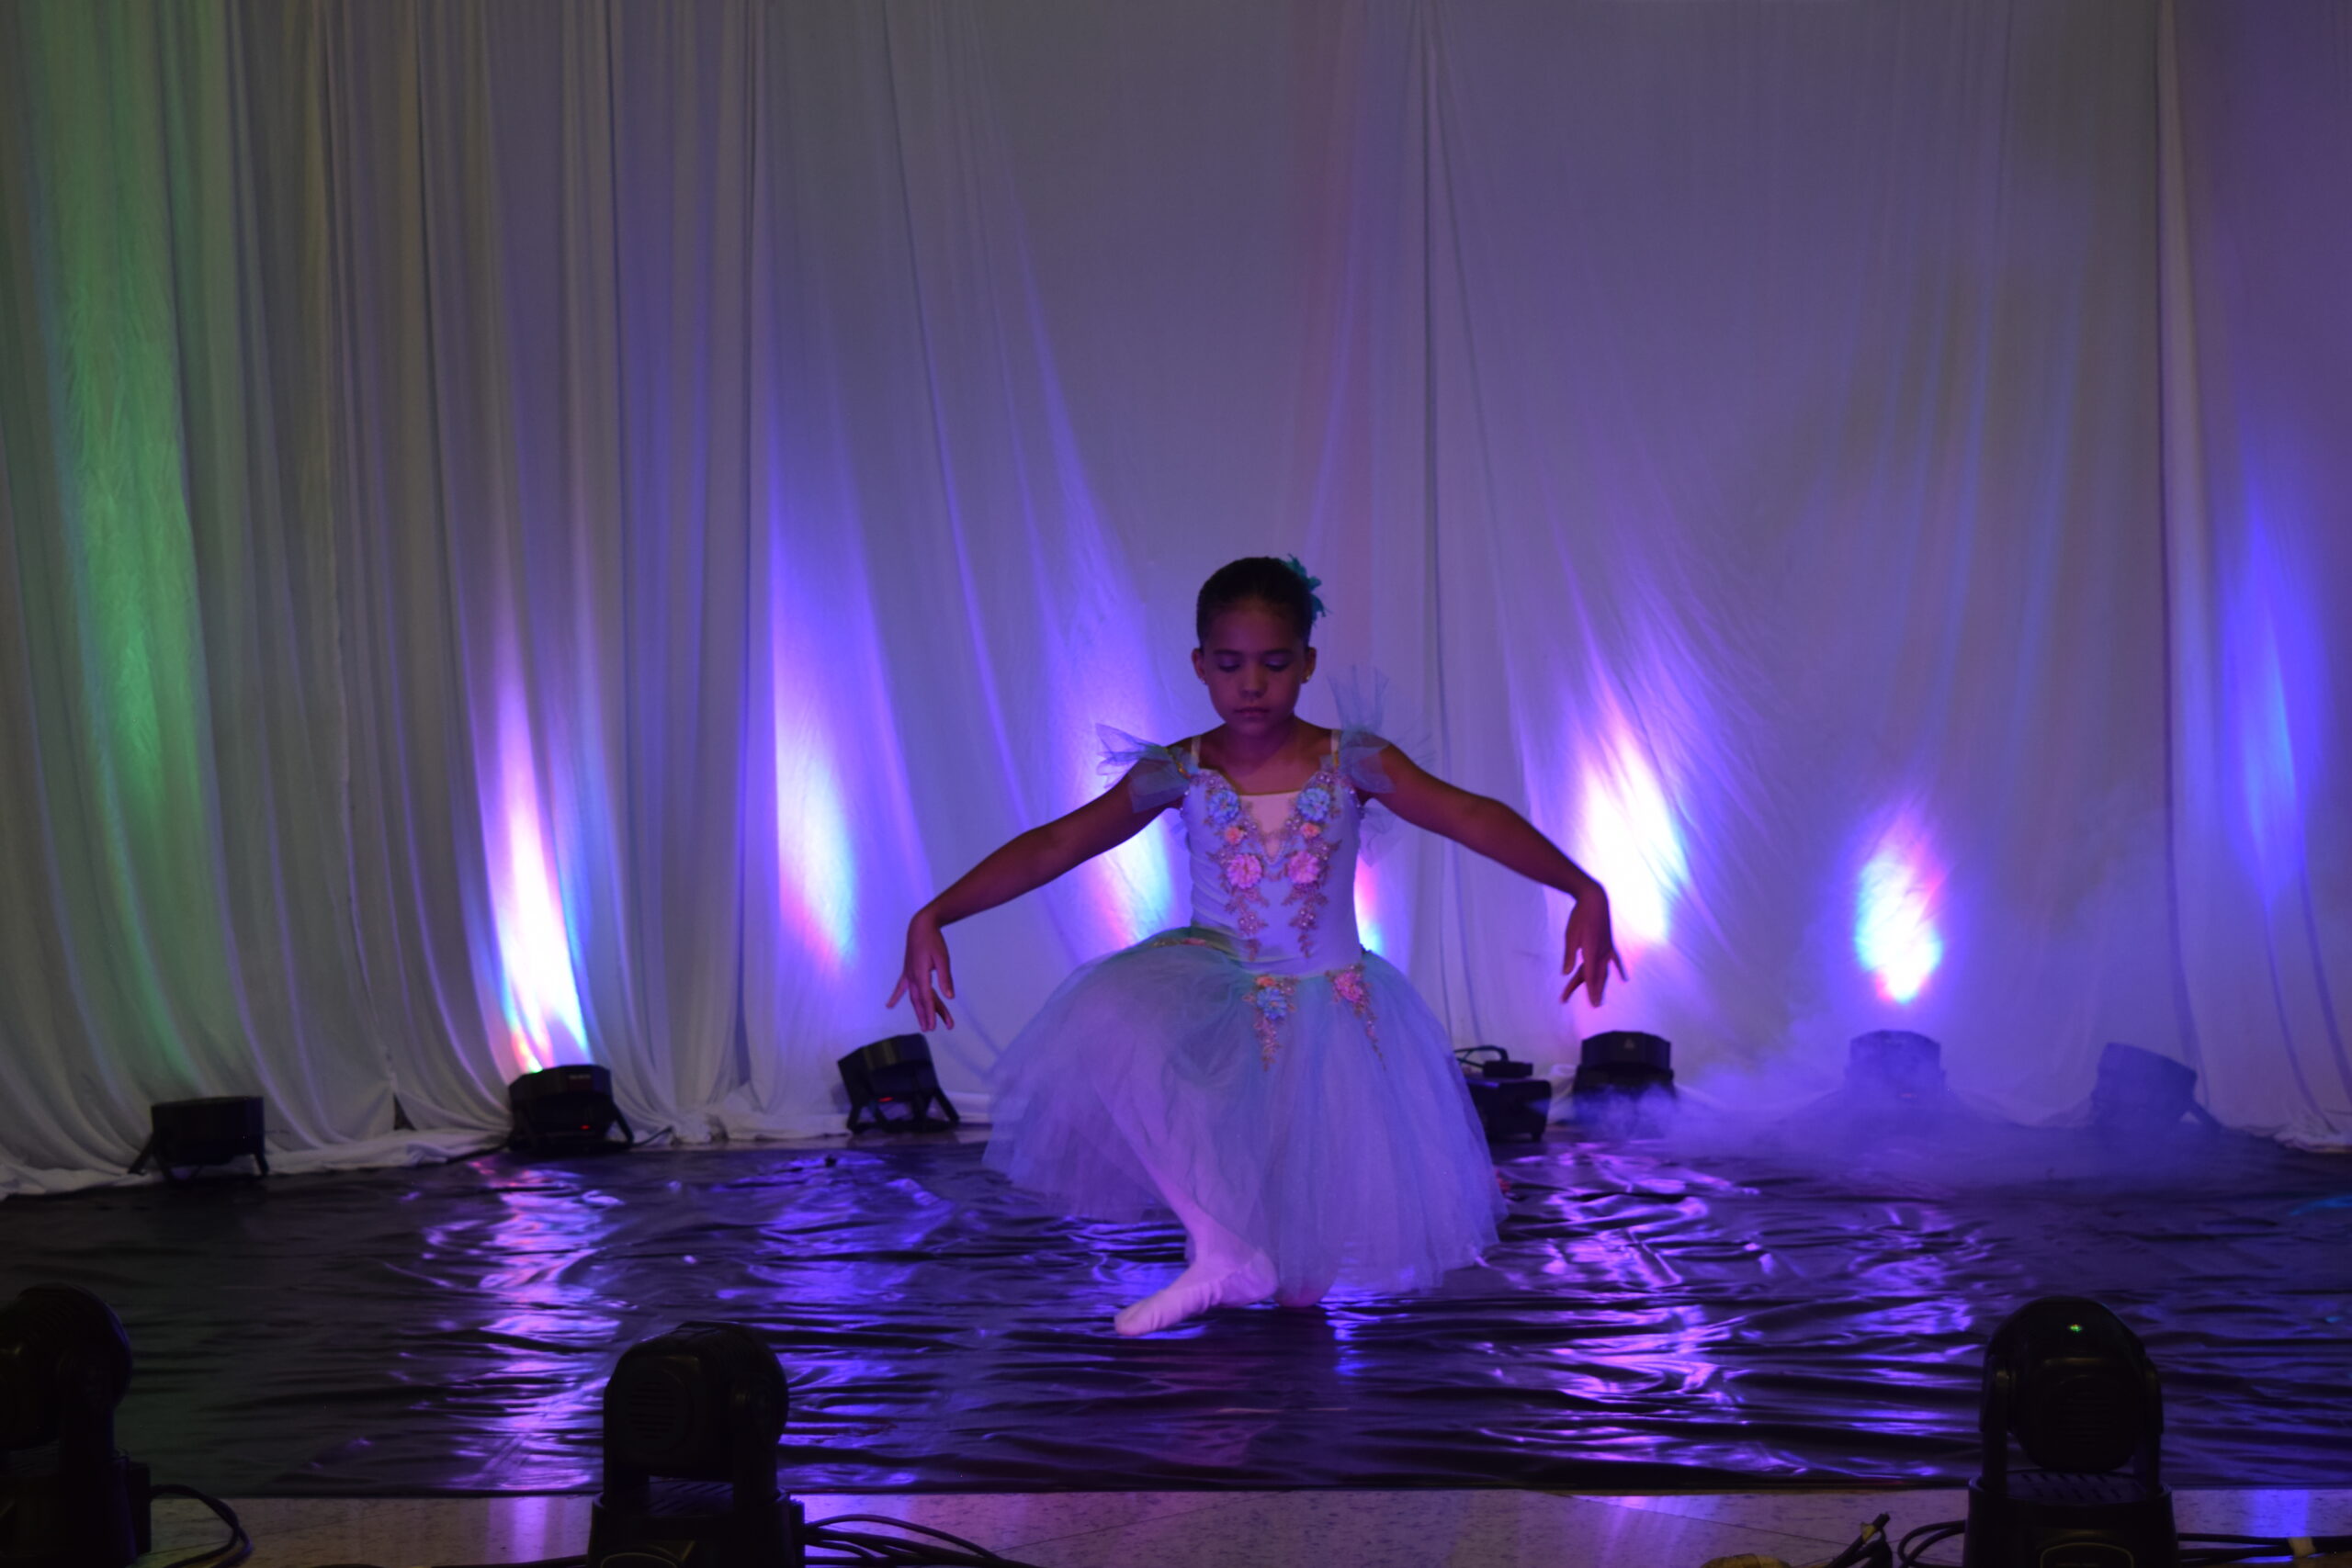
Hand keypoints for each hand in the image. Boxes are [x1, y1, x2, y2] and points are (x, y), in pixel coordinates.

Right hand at [887, 912, 956, 1029]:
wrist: (920, 926)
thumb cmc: (934, 941)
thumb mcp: (943, 958)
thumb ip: (946, 978)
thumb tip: (950, 997)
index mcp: (921, 974)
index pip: (926, 999)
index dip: (930, 1014)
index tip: (933, 1028)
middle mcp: (912, 977)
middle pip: (920, 1000)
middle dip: (926, 1016)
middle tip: (930, 1030)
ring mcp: (908, 975)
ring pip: (914, 996)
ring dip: (920, 1010)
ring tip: (924, 1025)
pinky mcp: (908, 971)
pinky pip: (901, 987)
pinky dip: (896, 996)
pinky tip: (889, 1005)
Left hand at [1561, 884, 1626, 1006]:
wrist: (1594, 899)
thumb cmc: (1579, 916)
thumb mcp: (1570, 935)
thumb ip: (1569, 955)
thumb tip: (1566, 973)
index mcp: (1590, 950)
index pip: (1590, 975)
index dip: (1591, 990)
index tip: (1593, 1004)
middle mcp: (1601, 951)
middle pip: (1598, 975)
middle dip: (1596, 991)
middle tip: (1595, 1006)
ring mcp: (1607, 948)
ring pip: (1605, 970)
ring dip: (1603, 984)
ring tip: (1601, 998)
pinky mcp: (1609, 944)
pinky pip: (1615, 960)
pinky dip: (1619, 970)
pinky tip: (1624, 980)